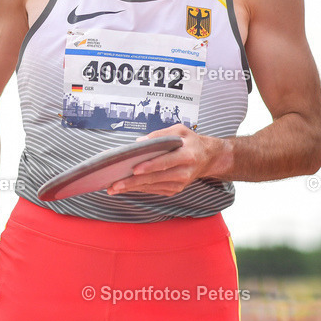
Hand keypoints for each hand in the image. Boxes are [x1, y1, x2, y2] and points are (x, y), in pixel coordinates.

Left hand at [106, 124, 230, 196]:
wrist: (207, 158)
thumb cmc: (191, 142)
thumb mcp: (180, 130)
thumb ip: (161, 134)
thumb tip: (140, 142)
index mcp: (187, 155)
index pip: (166, 162)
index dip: (150, 166)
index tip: (134, 169)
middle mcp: (184, 172)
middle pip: (156, 178)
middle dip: (134, 182)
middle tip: (115, 184)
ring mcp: (179, 184)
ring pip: (152, 186)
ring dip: (132, 188)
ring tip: (114, 188)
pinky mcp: (174, 190)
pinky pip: (154, 190)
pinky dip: (139, 189)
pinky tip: (125, 188)